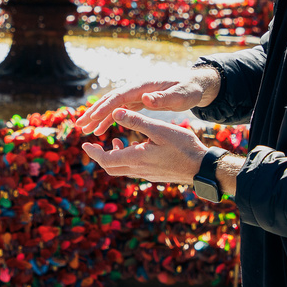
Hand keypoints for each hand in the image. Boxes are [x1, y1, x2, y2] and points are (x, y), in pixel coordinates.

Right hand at [74, 65, 219, 135]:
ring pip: (112, 106)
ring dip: (97, 117)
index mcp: (143, 87)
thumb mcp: (181, 95)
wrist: (194, 84)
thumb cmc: (188, 90)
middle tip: (79, 125)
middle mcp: (136, 89)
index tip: (92, 118)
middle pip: (110, 100)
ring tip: (83, 129)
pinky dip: (108, 119)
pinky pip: (118, 111)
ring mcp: (135, 95)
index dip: (105, 107)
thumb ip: (164, 98)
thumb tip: (145, 100)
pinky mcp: (137, 102)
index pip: (119, 96)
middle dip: (94, 112)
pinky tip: (100, 130)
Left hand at [81, 109, 205, 184]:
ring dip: (114, 156)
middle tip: (92, 144)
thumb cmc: (183, 147)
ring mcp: (147, 174)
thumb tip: (115, 112)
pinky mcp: (154, 175)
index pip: (106, 159)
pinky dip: (127, 158)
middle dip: (99, 155)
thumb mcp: (159, 129)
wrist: (201, 168)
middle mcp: (138, 170)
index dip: (93, 152)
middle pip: (111, 167)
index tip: (84, 143)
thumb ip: (137, 121)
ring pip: (122, 169)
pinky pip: (134, 169)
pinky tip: (136, 146)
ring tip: (116, 140)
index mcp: (136, 159)